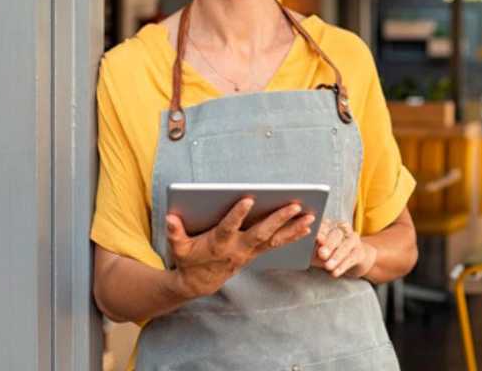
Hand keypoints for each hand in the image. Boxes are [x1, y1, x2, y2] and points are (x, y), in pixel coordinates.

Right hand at [166, 198, 315, 298]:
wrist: (199, 283)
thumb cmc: (189, 259)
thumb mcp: (178, 247)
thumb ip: (175, 232)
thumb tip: (170, 217)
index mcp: (218, 243)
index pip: (228, 227)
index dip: (237, 214)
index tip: (248, 199)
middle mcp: (238, 248)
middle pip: (261, 232)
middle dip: (278, 219)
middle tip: (295, 205)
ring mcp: (250, 252)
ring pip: (274, 239)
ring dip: (293, 228)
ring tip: (311, 216)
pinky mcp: (256, 253)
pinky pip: (278, 244)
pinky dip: (293, 235)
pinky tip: (308, 226)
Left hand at [312, 219, 376, 278]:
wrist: (352, 259)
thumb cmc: (329, 253)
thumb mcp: (318, 251)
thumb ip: (312, 249)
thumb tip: (303, 250)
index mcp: (329, 225)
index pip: (325, 225)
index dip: (321, 231)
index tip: (316, 238)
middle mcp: (342, 229)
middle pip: (336, 234)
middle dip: (329, 244)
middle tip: (322, 254)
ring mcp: (353, 240)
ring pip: (346, 245)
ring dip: (336, 256)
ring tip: (328, 266)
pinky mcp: (360, 252)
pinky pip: (352, 258)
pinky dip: (343, 266)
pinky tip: (335, 273)